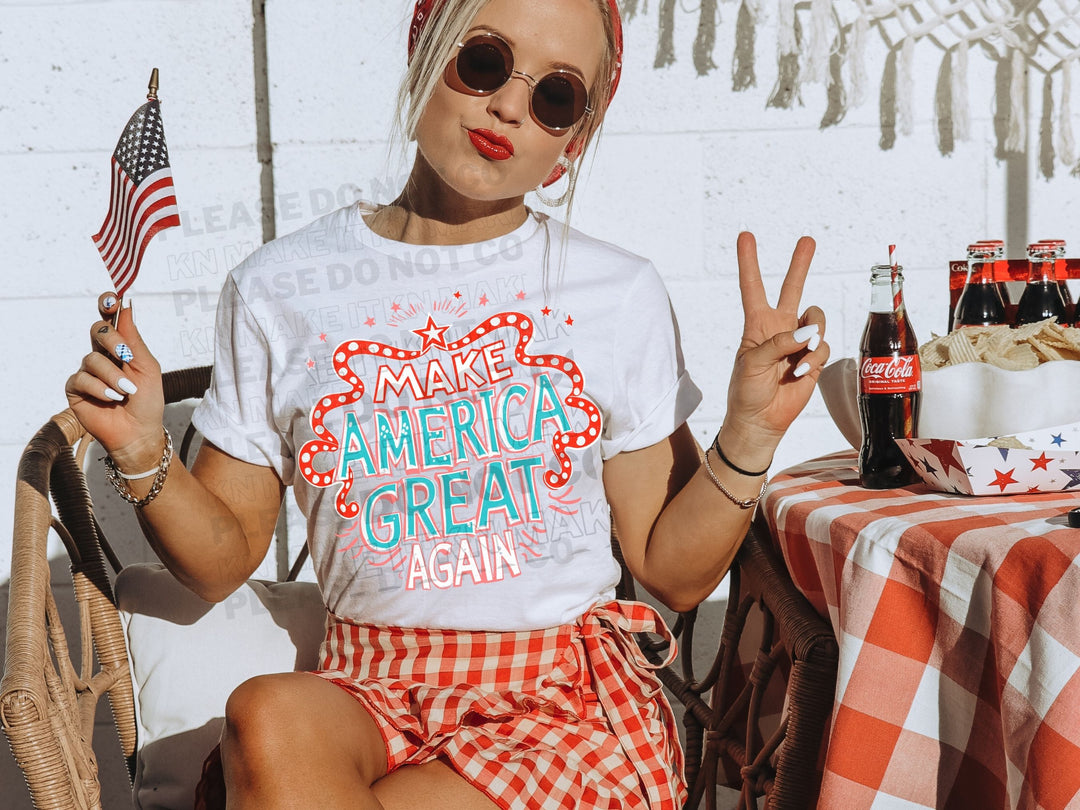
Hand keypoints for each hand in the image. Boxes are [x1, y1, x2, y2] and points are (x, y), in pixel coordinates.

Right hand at [65, 293, 164, 468]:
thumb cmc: (147, 400)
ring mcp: (87, 371)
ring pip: (92, 359)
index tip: (114, 298)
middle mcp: (101, 355)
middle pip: (97, 330)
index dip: (108, 305)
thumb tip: (128, 306)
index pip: (110, 319)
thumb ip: (134, 339)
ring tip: (127, 392)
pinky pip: (81, 379)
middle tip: (125, 355)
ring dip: (114, 377)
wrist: (139, 431)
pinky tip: (112, 399)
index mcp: (121, 347)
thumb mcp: (147, 367)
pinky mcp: (76, 389)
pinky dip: (100, 389)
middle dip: (111, 339)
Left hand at [721, 232, 829, 467]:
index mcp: (757, 324)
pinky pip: (821, 348)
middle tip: (808, 240)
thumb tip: (807, 332)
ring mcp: (799, 343)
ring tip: (796, 360)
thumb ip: (777, 342)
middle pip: (792, 288)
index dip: (749, 262)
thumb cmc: (746, 392)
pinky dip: (812, 360)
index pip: (753, 287)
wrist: (760, 421)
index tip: (746, 236)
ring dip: (810, 336)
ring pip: (816, 320)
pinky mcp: (813, 359)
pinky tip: (798, 374)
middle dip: (800, 264)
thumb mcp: (751, 363)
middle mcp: (780, 328)